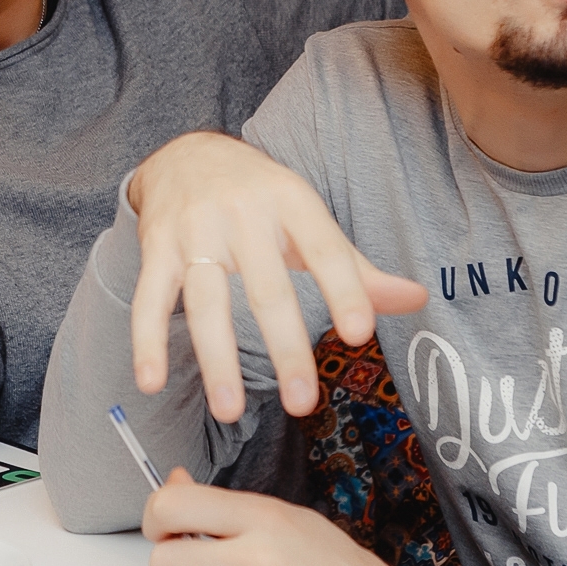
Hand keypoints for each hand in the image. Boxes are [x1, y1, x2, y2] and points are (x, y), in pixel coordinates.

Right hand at [128, 132, 425, 421]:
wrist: (187, 153)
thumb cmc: (262, 198)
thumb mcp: (310, 219)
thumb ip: (357, 267)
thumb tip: (419, 299)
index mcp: (292, 203)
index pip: (325, 249)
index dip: (345, 289)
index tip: (361, 333)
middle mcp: (243, 214)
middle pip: (266, 287)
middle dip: (284, 345)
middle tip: (302, 403)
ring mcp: (195, 231)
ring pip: (206, 301)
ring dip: (216, 359)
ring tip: (230, 412)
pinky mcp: (156, 247)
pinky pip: (149, 299)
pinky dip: (147, 341)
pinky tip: (150, 382)